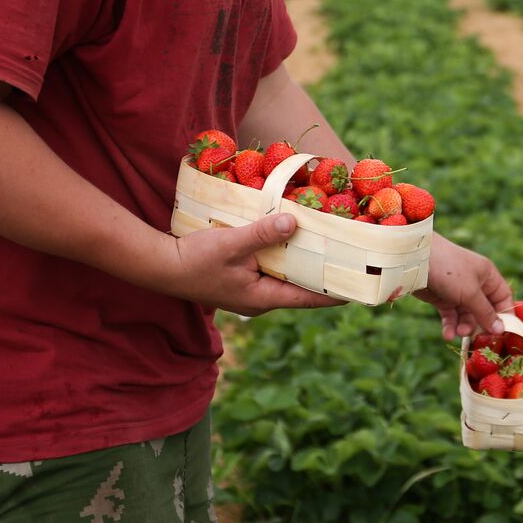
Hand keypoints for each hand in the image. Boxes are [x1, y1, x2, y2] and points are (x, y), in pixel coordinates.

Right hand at [168, 213, 344, 315]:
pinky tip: (293, 239)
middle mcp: (262, 298)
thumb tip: (295, 223)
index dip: (336, 292)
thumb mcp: (232, 243)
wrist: (162, 266)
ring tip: (330, 246)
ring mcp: (251, 290)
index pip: (309, 298)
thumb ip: (263, 233)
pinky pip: (272, 268)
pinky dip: (286, 256)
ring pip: (287, 276)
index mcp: (264, 297)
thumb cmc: (196, 259)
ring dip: (305, 262)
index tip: (361, 288)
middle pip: (302, 288)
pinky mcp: (242, 278)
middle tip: (351, 258)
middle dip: (325, 273)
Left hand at [415, 233, 512, 339]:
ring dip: (464, 326)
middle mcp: (475, 284)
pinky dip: (450, 325)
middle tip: (477, 339)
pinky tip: (447, 335)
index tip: (503, 334)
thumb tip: (501, 330)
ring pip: (467, 315)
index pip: (503, 298)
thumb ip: (485, 313)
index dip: (504, 315)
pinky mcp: (443, 298)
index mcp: (488, 276)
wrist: (416, 259)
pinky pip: (451, 315)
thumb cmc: (449, 270)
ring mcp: (458, 292)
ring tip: (458, 333)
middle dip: (480, 324)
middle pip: (484, 310)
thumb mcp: (471, 292)